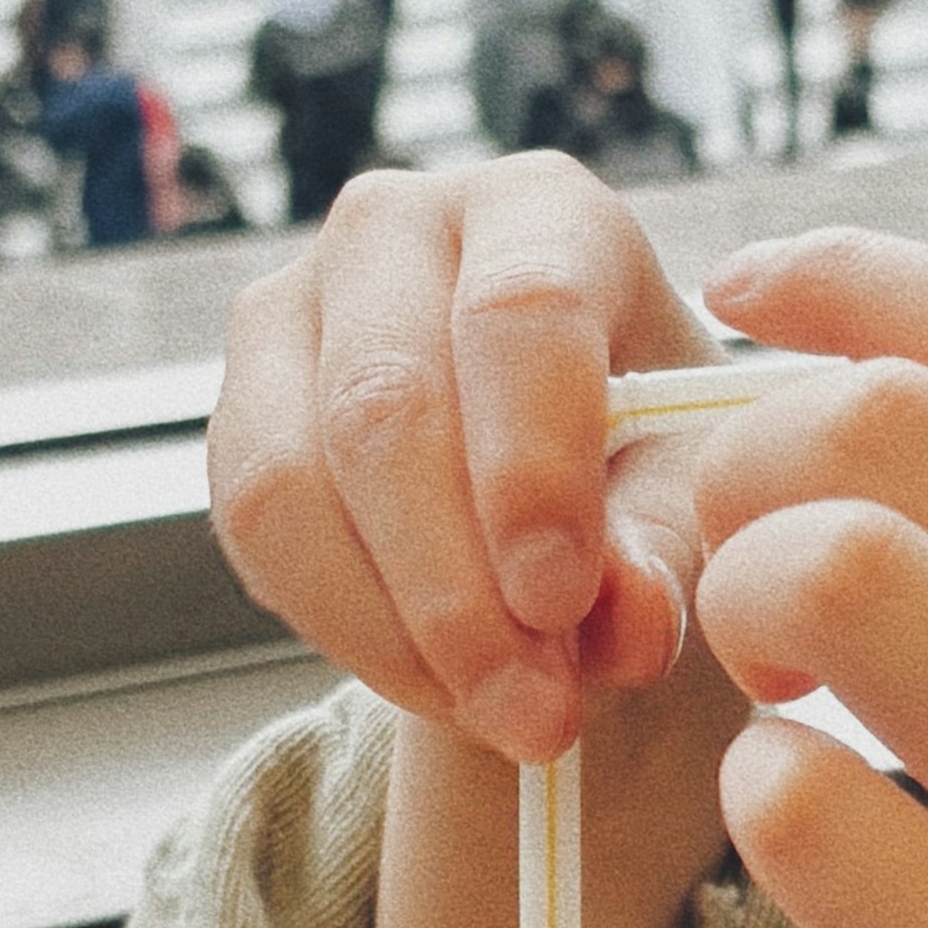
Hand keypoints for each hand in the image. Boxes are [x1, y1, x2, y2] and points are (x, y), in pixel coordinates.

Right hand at [209, 156, 721, 765]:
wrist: (556, 492)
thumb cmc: (646, 463)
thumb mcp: (692, 506)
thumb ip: (667, 556)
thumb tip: (623, 618)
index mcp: (544, 211)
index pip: (522, 310)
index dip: (532, 468)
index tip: (563, 605)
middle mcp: (400, 225)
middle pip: (388, 403)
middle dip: (457, 588)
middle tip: (536, 711)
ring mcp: (294, 304)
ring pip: (294, 477)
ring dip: (393, 628)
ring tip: (496, 716)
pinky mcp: (235, 400)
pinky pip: (253, 529)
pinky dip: (341, 628)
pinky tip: (431, 682)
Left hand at [689, 233, 927, 927]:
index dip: (845, 281)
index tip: (748, 297)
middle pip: (886, 419)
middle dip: (749, 465)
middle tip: (739, 577)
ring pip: (830, 570)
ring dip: (740, 615)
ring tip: (779, 711)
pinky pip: (799, 817)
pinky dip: (759, 811)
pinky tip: (828, 859)